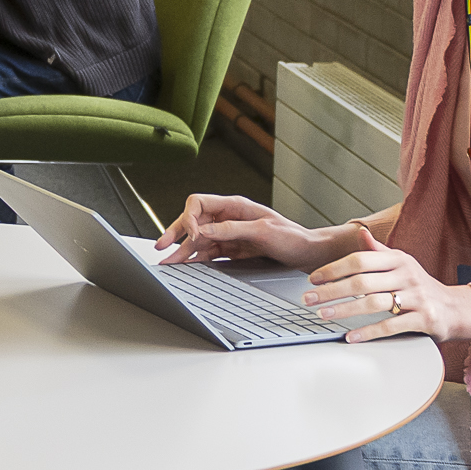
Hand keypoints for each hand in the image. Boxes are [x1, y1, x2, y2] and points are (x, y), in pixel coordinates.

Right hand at [155, 194, 350, 269]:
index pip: (198, 203)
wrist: (309, 254)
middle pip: (192, 222)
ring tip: (168, 263)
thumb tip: (203, 230)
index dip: (189, 217)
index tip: (192, 234)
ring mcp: (228, 234)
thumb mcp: (262, 230)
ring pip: (197, 240)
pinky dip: (196, 259)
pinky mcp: (232, 249)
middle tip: (161, 247)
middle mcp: (228, 218)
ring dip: (183, 251)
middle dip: (175, 233)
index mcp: (234, 206)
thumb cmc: (292, 237)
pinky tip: (186, 266)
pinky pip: (208, 253)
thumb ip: (231, 229)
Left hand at [305, 243, 470, 346]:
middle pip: (362, 281)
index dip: (334, 269)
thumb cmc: (420, 286)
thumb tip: (359, 232)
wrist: (456, 308)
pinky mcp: (424, 319)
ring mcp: (417, 297)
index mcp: (398, 259)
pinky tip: (351, 336)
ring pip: (374, 303)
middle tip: (309, 299)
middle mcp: (407, 275)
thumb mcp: (402, 264)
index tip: (313, 279)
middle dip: (331, 291)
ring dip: (345, 310)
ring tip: (324, 315)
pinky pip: (391, 326)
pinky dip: (368, 332)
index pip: (360, 260)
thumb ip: (378, 251)